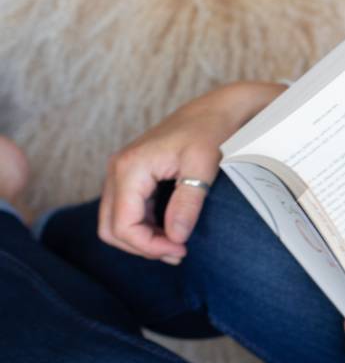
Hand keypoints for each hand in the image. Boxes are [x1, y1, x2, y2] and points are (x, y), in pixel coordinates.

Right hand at [97, 81, 284, 262]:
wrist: (215, 109)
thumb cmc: (211, 132)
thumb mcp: (203, 167)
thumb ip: (188, 203)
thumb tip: (175, 237)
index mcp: (130, 167)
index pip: (123, 225)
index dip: (148, 246)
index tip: (181, 249)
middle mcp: (117, 170)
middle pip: (111, 228)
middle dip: (142, 246)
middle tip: (178, 252)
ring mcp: (122, 173)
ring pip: (116, 221)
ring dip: (142, 239)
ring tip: (177, 246)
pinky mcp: (132, 176)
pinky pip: (127, 211)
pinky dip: (144, 226)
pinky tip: (172, 231)